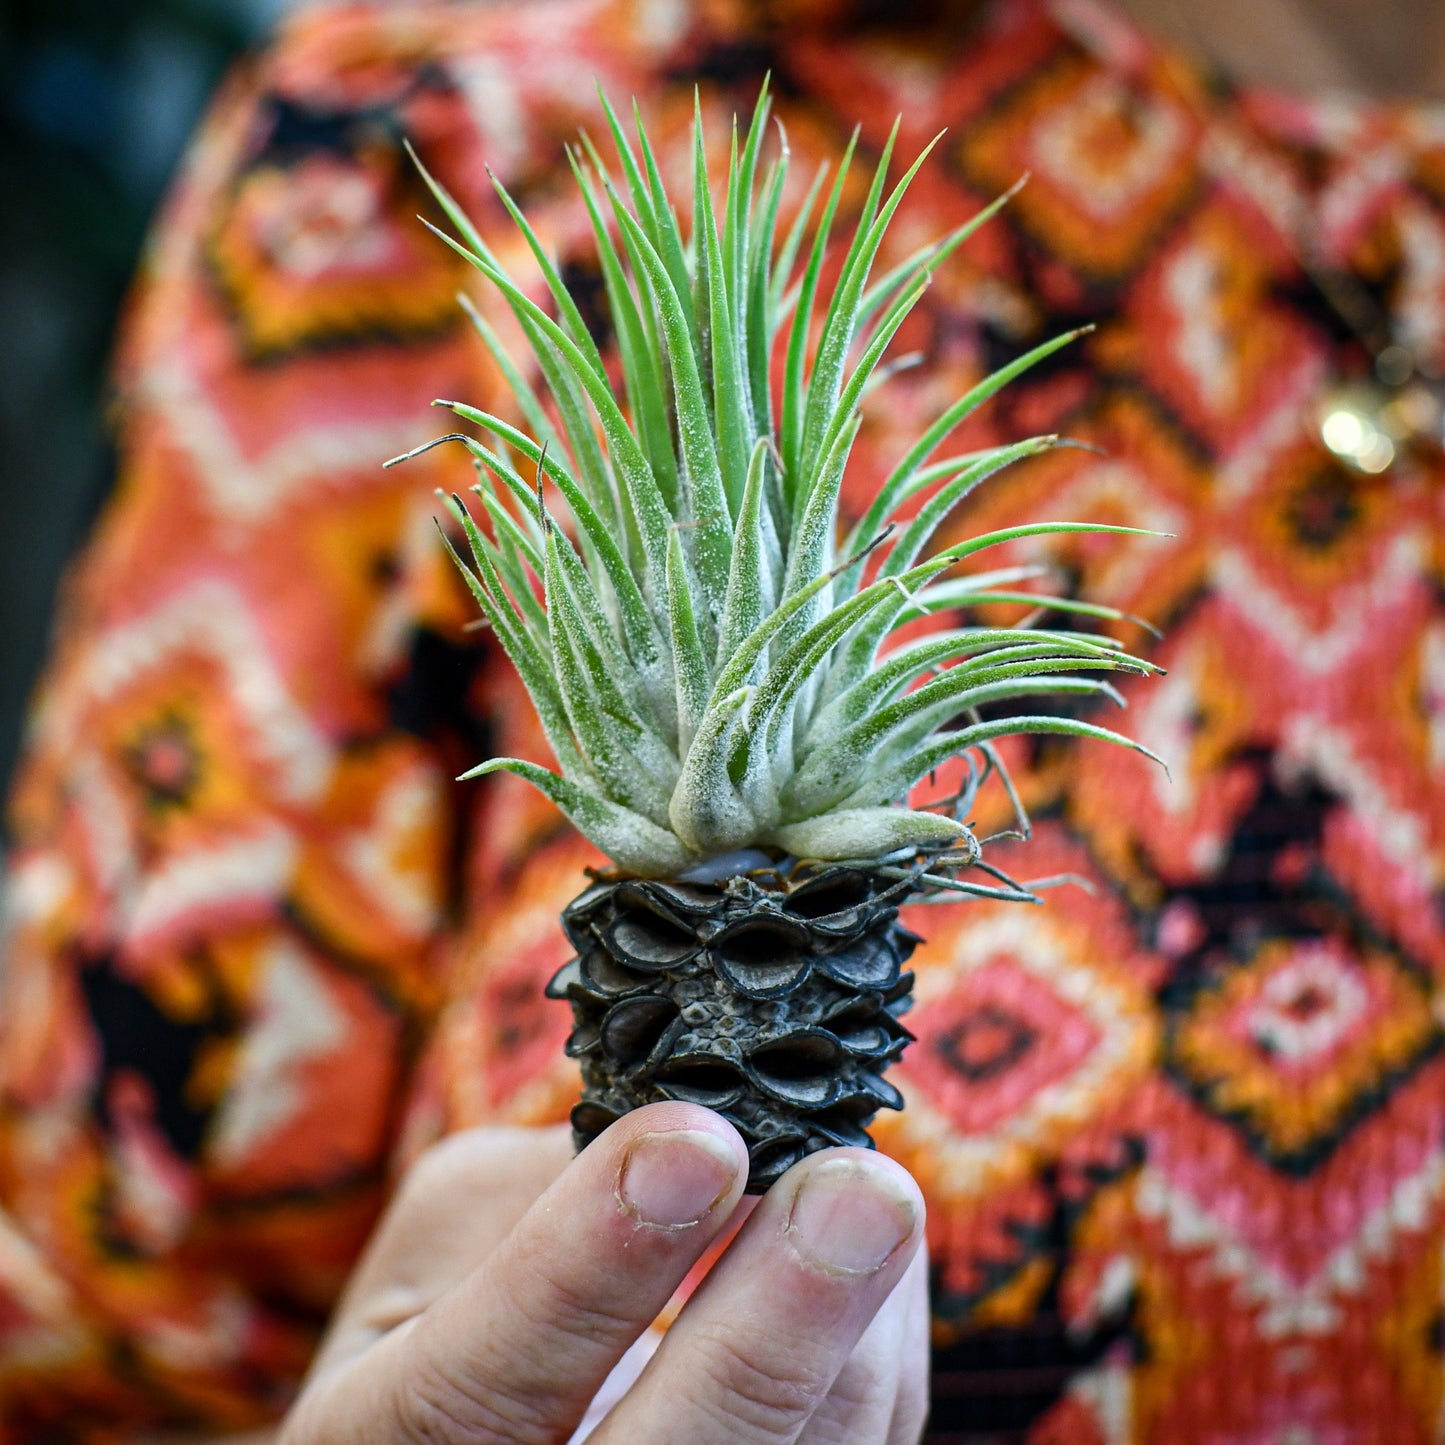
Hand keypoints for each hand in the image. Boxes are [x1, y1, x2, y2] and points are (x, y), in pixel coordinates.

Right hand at [279, 1101, 928, 1443]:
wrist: (515, 1426)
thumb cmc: (458, 1304)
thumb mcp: (442, 1239)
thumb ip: (534, 1189)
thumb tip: (692, 1135)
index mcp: (383, 1444)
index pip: (481, 1383)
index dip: (593, 1265)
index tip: (699, 1139)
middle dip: (774, 1330)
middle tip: (856, 1188)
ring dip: (859, 1338)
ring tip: (875, 1193)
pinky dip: (877, 1362)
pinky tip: (878, 1259)